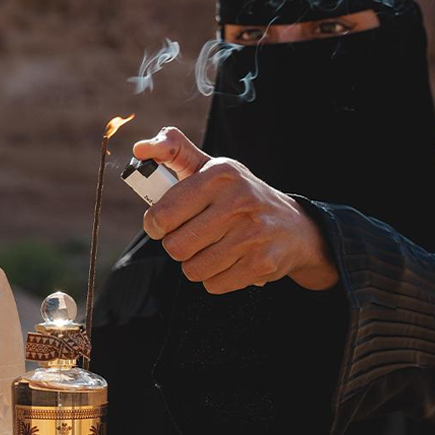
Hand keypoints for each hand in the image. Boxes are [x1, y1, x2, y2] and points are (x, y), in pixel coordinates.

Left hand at [134, 127, 338, 293]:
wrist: (294, 227)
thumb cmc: (241, 196)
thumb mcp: (212, 168)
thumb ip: (175, 152)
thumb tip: (140, 149)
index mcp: (220, 174)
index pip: (163, 213)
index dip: (155, 224)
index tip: (161, 224)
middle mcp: (238, 202)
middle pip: (175, 247)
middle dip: (178, 246)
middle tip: (192, 237)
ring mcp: (252, 234)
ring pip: (193, 269)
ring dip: (197, 264)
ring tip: (213, 248)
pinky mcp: (260, 263)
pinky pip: (213, 285)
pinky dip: (215, 278)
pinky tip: (230, 261)